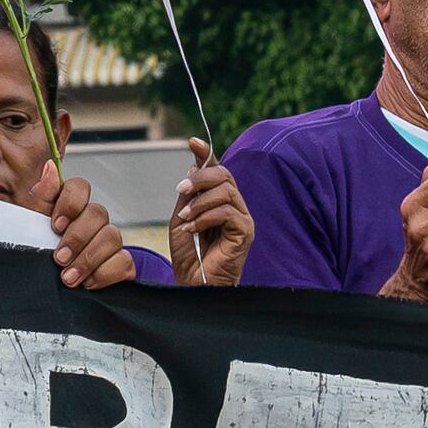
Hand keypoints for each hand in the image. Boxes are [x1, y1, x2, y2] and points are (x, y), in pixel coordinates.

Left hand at [44, 169, 136, 290]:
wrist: (54, 287)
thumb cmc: (43, 251)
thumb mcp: (33, 225)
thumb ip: (42, 197)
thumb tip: (50, 167)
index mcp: (71, 206)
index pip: (79, 187)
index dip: (70, 204)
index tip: (55, 226)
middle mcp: (93, 219)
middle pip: (98, 213)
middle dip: (77, 238)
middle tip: (59, 258)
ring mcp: (109, 240)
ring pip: (112, 237)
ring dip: (88, 259)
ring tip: (68, 278)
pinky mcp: (121, 263)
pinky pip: (124, 261)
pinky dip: (105, 273)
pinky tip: (88, 282)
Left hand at [165, 141, 250, 287]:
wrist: (194, 285)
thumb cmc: (190, 256)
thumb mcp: (183, 217)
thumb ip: (189, 195)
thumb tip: (195, 167)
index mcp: (221, 202)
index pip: (218, 171)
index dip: (207, 154)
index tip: (193, 142)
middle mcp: (235, 207)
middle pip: (224, 175)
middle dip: (200, 178)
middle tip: (181, 188)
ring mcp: (243, 219)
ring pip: (226, 191)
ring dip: (199, 202)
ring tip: (185, 218)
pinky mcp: (245, 232)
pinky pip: (227, 212)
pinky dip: (205, 218)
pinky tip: (193, 229)